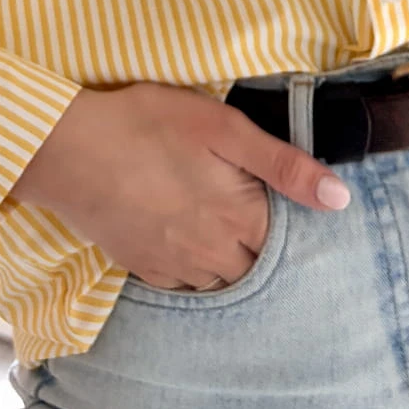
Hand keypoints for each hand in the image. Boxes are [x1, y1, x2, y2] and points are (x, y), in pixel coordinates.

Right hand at [5, 82, 351, 290]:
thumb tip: (340, 199)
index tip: (285, 206)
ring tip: (223, 225)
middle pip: (257, 266)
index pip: (287, 242)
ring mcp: (175, 267)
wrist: (69, 149)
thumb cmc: (148, 123)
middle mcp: (213, 253)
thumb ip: (284, 164)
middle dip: (263, 246)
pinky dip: (195, 268)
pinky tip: (188, 239)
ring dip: (230, 259)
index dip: (293, 224)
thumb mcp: (223, 127)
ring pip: (222, 279)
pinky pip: (184, 285)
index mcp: (240, 216)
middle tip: (253, 212)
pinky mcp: (143, 268)